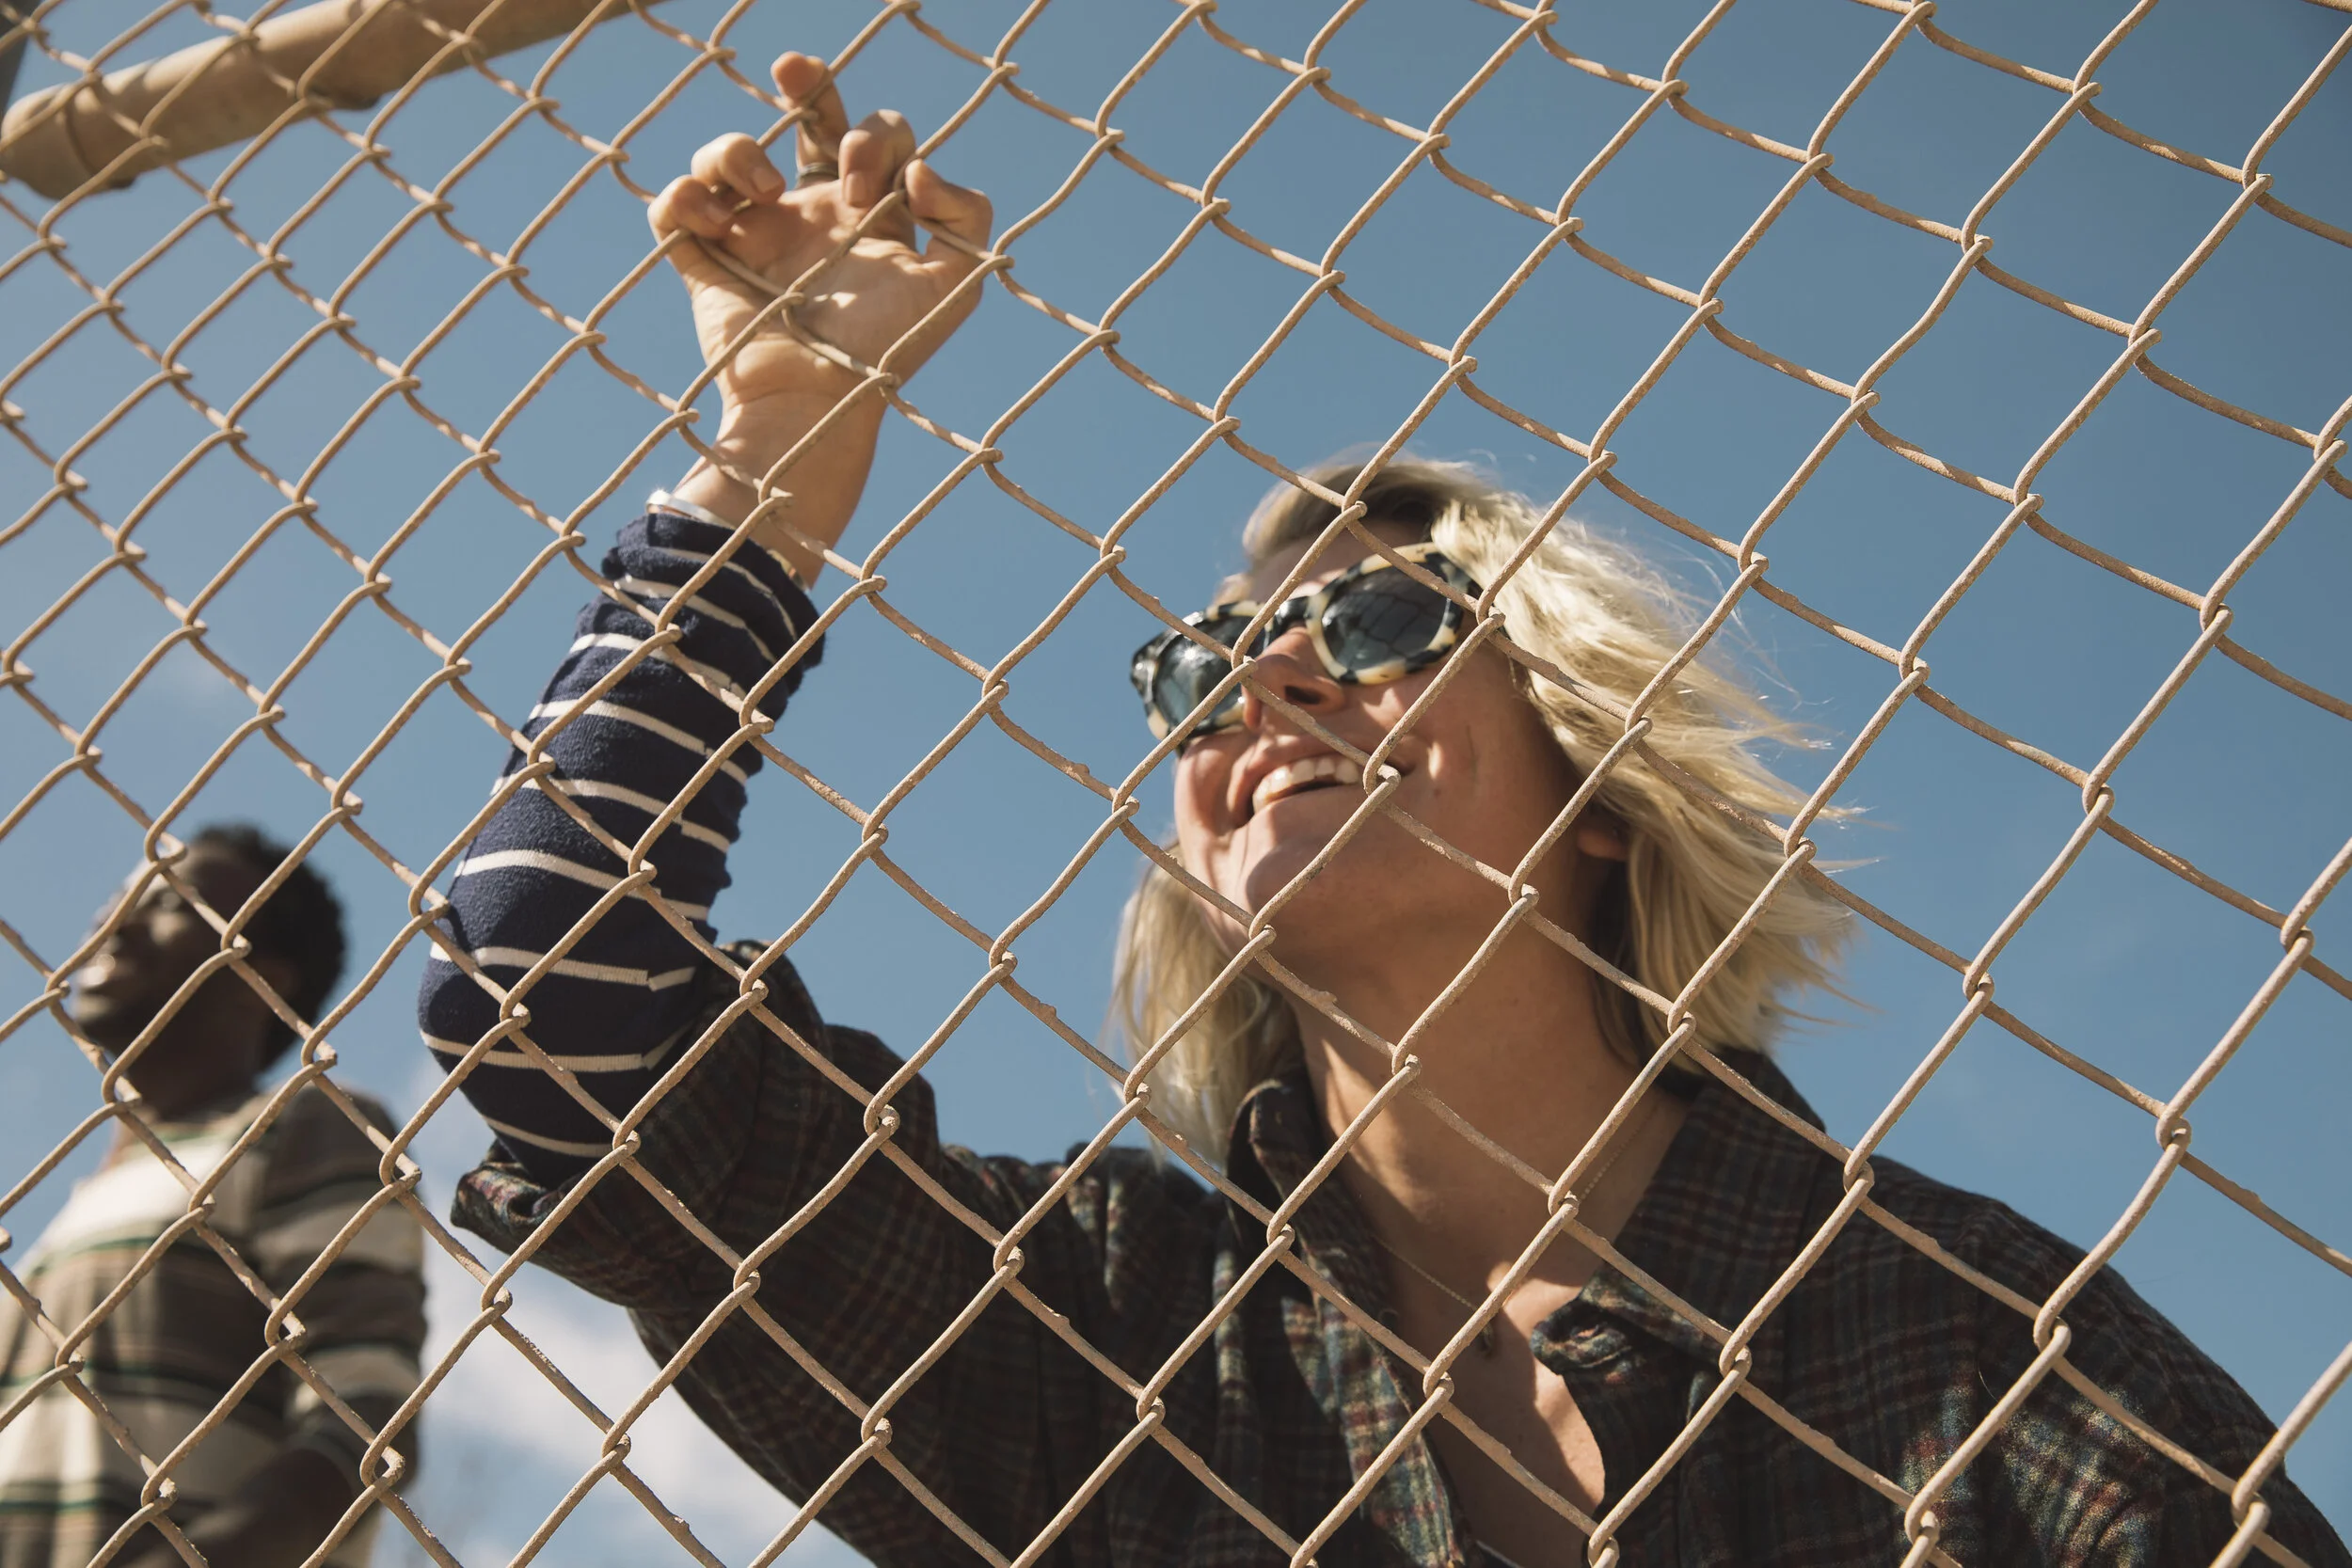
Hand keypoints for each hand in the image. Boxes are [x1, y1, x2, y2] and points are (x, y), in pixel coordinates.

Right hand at [653, 52, 993, 577]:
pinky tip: (717, 227)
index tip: (865, 189)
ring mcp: (753, 238)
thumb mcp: (954, 287)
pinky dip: (683, 199)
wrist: (818, 406)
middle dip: (808, 82)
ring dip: (738, 149)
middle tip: (795, 73)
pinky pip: (671, 208)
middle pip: (809, 119)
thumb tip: (919, 172)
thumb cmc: (887, 353)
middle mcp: (812, 217)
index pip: (878, 140)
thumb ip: (966, 216)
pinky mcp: (703, 265)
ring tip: (764, 194)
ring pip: (729, 153)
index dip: (874, 137)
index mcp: (868, 216)